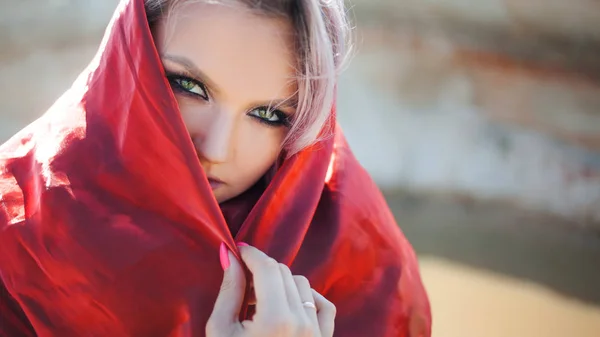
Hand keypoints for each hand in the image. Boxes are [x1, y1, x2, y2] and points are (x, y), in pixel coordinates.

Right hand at [206, 243, 335, 336]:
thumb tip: (230, 254)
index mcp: (276, 320)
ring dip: (280, 284)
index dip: (251, 254)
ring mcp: (317, 334)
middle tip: (242, 283)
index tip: (238, 249)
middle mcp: (302, 324)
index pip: (267, 268)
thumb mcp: (221, 331)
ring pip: (302, 284)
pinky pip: (323, 304)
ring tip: (259, 303)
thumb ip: (229, 290)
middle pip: (284, 273)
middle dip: (261, 270)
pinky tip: (288, 305)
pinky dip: (307, 297)